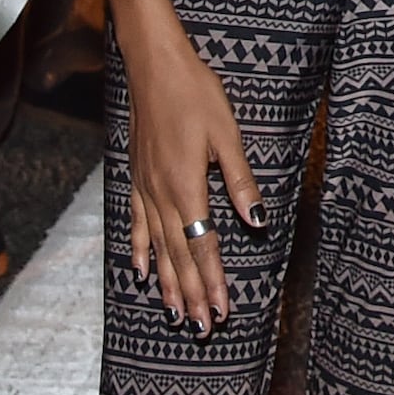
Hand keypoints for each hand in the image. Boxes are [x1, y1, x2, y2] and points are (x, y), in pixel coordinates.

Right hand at [124, 28, 261, 332]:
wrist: (153, 66)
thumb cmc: (195, 94)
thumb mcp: (226, 134)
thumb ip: (239, 180)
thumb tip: (256, 220)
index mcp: (187, 187)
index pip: (203, 245)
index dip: (212, 280)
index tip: (221, 309)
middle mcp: (162, 195)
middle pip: (179, 255)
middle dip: (193, 293)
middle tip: (203, 327)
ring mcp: (146, 187)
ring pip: (158, 246)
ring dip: (169, 282)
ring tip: (177, 314)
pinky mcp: (137, 177)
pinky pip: (137, 223)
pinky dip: (140, 249)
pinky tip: (141, 270)